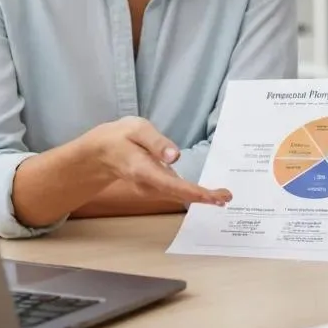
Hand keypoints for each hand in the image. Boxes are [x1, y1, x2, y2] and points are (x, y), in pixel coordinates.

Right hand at [82, 118, 231, 207]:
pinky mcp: (153, 187)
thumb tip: (175, 157)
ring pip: (178, 196)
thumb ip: (156, 142)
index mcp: (143, 170)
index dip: (194, 192)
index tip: (214, 196)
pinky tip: (207, 193)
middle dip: (204, 197)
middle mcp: (147, 185)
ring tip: (222, 196)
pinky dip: (191, 194)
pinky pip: (175, 193)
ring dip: (200, 197)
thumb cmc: (120, 137)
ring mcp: (149, 189)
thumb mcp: (136, 129)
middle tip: (227, 196)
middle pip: (179, 195)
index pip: (172, 185)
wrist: (100, 153)